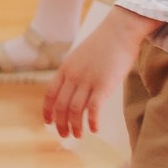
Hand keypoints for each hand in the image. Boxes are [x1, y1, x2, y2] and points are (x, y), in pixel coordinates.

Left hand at [44, 10, 158, 137]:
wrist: (119, 31)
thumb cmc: (104, 44)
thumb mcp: (81, 57)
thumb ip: (75, 71)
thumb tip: (74, 86)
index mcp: (65, 68)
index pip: (50, 94)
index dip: (48, 110)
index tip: (48, 122)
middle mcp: (73, 76)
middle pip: (61, 105)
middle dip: (60, 123)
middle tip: (64, 136)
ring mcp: (87, 80)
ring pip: (75, 109)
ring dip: (75, 125)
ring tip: (77, 136)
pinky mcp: (104, 84)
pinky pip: (94, 108)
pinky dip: (92, 121)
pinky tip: (94, 129)